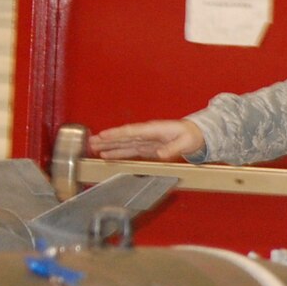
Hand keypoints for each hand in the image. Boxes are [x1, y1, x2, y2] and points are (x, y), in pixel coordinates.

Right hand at [89, 119, 204, 160]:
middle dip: (106, 140)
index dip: (117, 134)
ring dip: (108, 146)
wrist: (197, 135)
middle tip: (89, 142)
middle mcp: (146, 134)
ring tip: (92, 148)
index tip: (103, 135)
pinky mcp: (146, 148)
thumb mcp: (186, 142)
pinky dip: (117, 153)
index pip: (131, 131)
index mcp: (153, 130)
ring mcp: (145, 141)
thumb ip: (173, 148)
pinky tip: (107, 155)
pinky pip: (129, 150)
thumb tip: (160, 154)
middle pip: (122, 137)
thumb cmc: (192, 136)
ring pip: (123, 143)